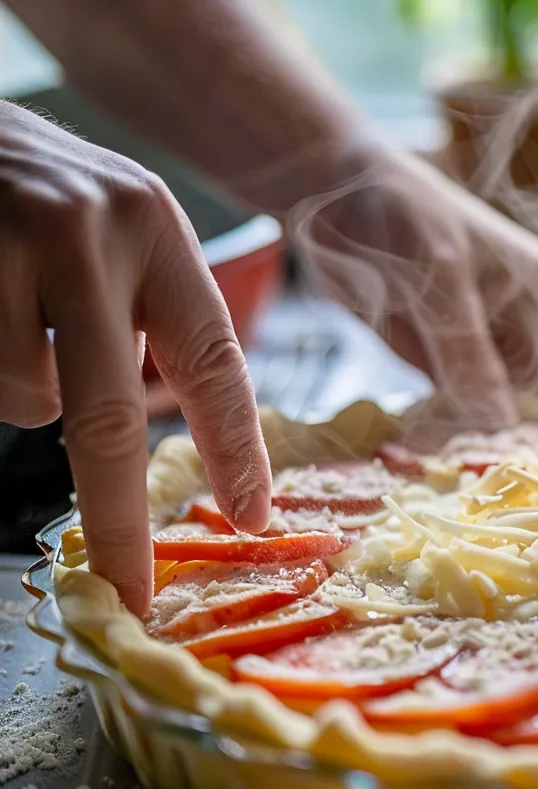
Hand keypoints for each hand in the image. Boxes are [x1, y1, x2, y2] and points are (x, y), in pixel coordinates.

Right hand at [0, 102, 270, 613]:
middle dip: (118, 515)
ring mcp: (6, 240)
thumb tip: (164, 441)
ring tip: (9, 318)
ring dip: (23, 390)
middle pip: (109, 412)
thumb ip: (149, 318)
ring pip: (25, 397)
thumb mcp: (115, 233)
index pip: (213, 359)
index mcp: (154, 228)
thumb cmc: (35, 195)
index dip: (235, 448)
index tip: (253, 518)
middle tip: (126, 585)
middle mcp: (88, 230)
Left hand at [285, 146, 537, 439]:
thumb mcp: (443, 273)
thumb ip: (468, 345)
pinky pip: (465, 418)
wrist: (335, 197)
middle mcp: (529, 332)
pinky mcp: (444, 373)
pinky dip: (469, 446)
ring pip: (520, 417)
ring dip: (525, 454)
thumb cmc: (408, 213)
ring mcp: (488, 356)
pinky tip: (471, 485)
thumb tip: (501, 423)